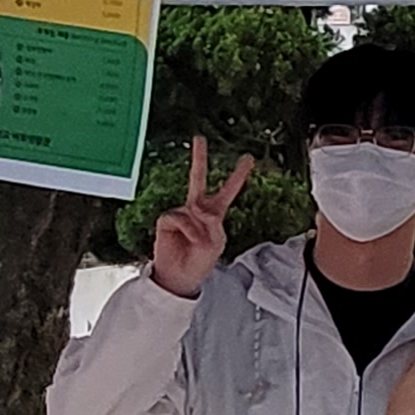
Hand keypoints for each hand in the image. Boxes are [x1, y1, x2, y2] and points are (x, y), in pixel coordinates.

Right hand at [148, 136, 252, 298]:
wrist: (179, 276)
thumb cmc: (200, 262)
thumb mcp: (216, 244)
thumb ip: (212, 224)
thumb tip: (198, 209)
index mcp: (214, 214)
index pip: (228, 191)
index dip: (238, 176)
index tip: (247, 159)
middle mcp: (197, 210)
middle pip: (198, 179)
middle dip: (199, 158)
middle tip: (199, 138)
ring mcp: (181, 213)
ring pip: (193, 207)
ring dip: (197, 229)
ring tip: (197, 244)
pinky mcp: (167, 220)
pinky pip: (179, 217)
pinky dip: (186, 229)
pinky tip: (184, 239)